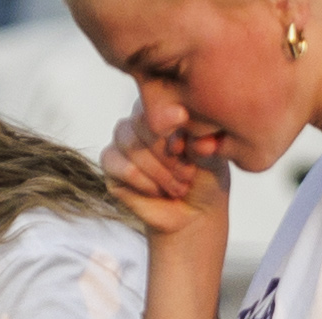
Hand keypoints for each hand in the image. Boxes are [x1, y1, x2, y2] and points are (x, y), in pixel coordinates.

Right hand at [102, 113, 231, 257]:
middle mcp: (141, 120)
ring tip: (177, 185)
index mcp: (166, 108)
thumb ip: (197, 134)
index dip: (170, 125)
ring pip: (129, 143)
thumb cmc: (206, 177)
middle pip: (141, 121)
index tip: (186, 148)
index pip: (157, 102)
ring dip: (156, 169)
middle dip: (166, 154)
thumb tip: (181, 120)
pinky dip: (141, 181)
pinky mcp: (110, 166)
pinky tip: (157, 190)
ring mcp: (122, 142)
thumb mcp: (212, 152)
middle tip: (187, 174)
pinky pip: (117, 165)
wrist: (192, 213)